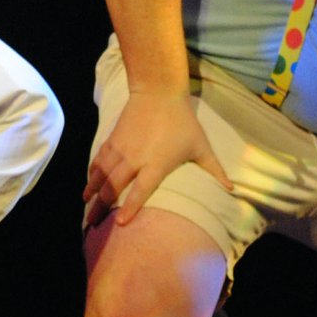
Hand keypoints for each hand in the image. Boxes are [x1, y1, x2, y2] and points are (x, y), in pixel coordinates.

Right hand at [84, 88, 222, 230]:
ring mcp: (120, 149)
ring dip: (92, 191)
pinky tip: (88, 183)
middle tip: (92, 223)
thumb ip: (214, 170)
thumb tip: (231, 189)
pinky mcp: (112, 139)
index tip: (120, 224)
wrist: (158, 92)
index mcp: (156, 164)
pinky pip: (98, 160)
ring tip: (85, 205)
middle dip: (100, 206)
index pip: (140, 191)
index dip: (130, 208)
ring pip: (101, 174)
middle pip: (113, 187)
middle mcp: (134, 159)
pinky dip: (92, 173)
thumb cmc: (182, 121)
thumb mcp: (201, 146)